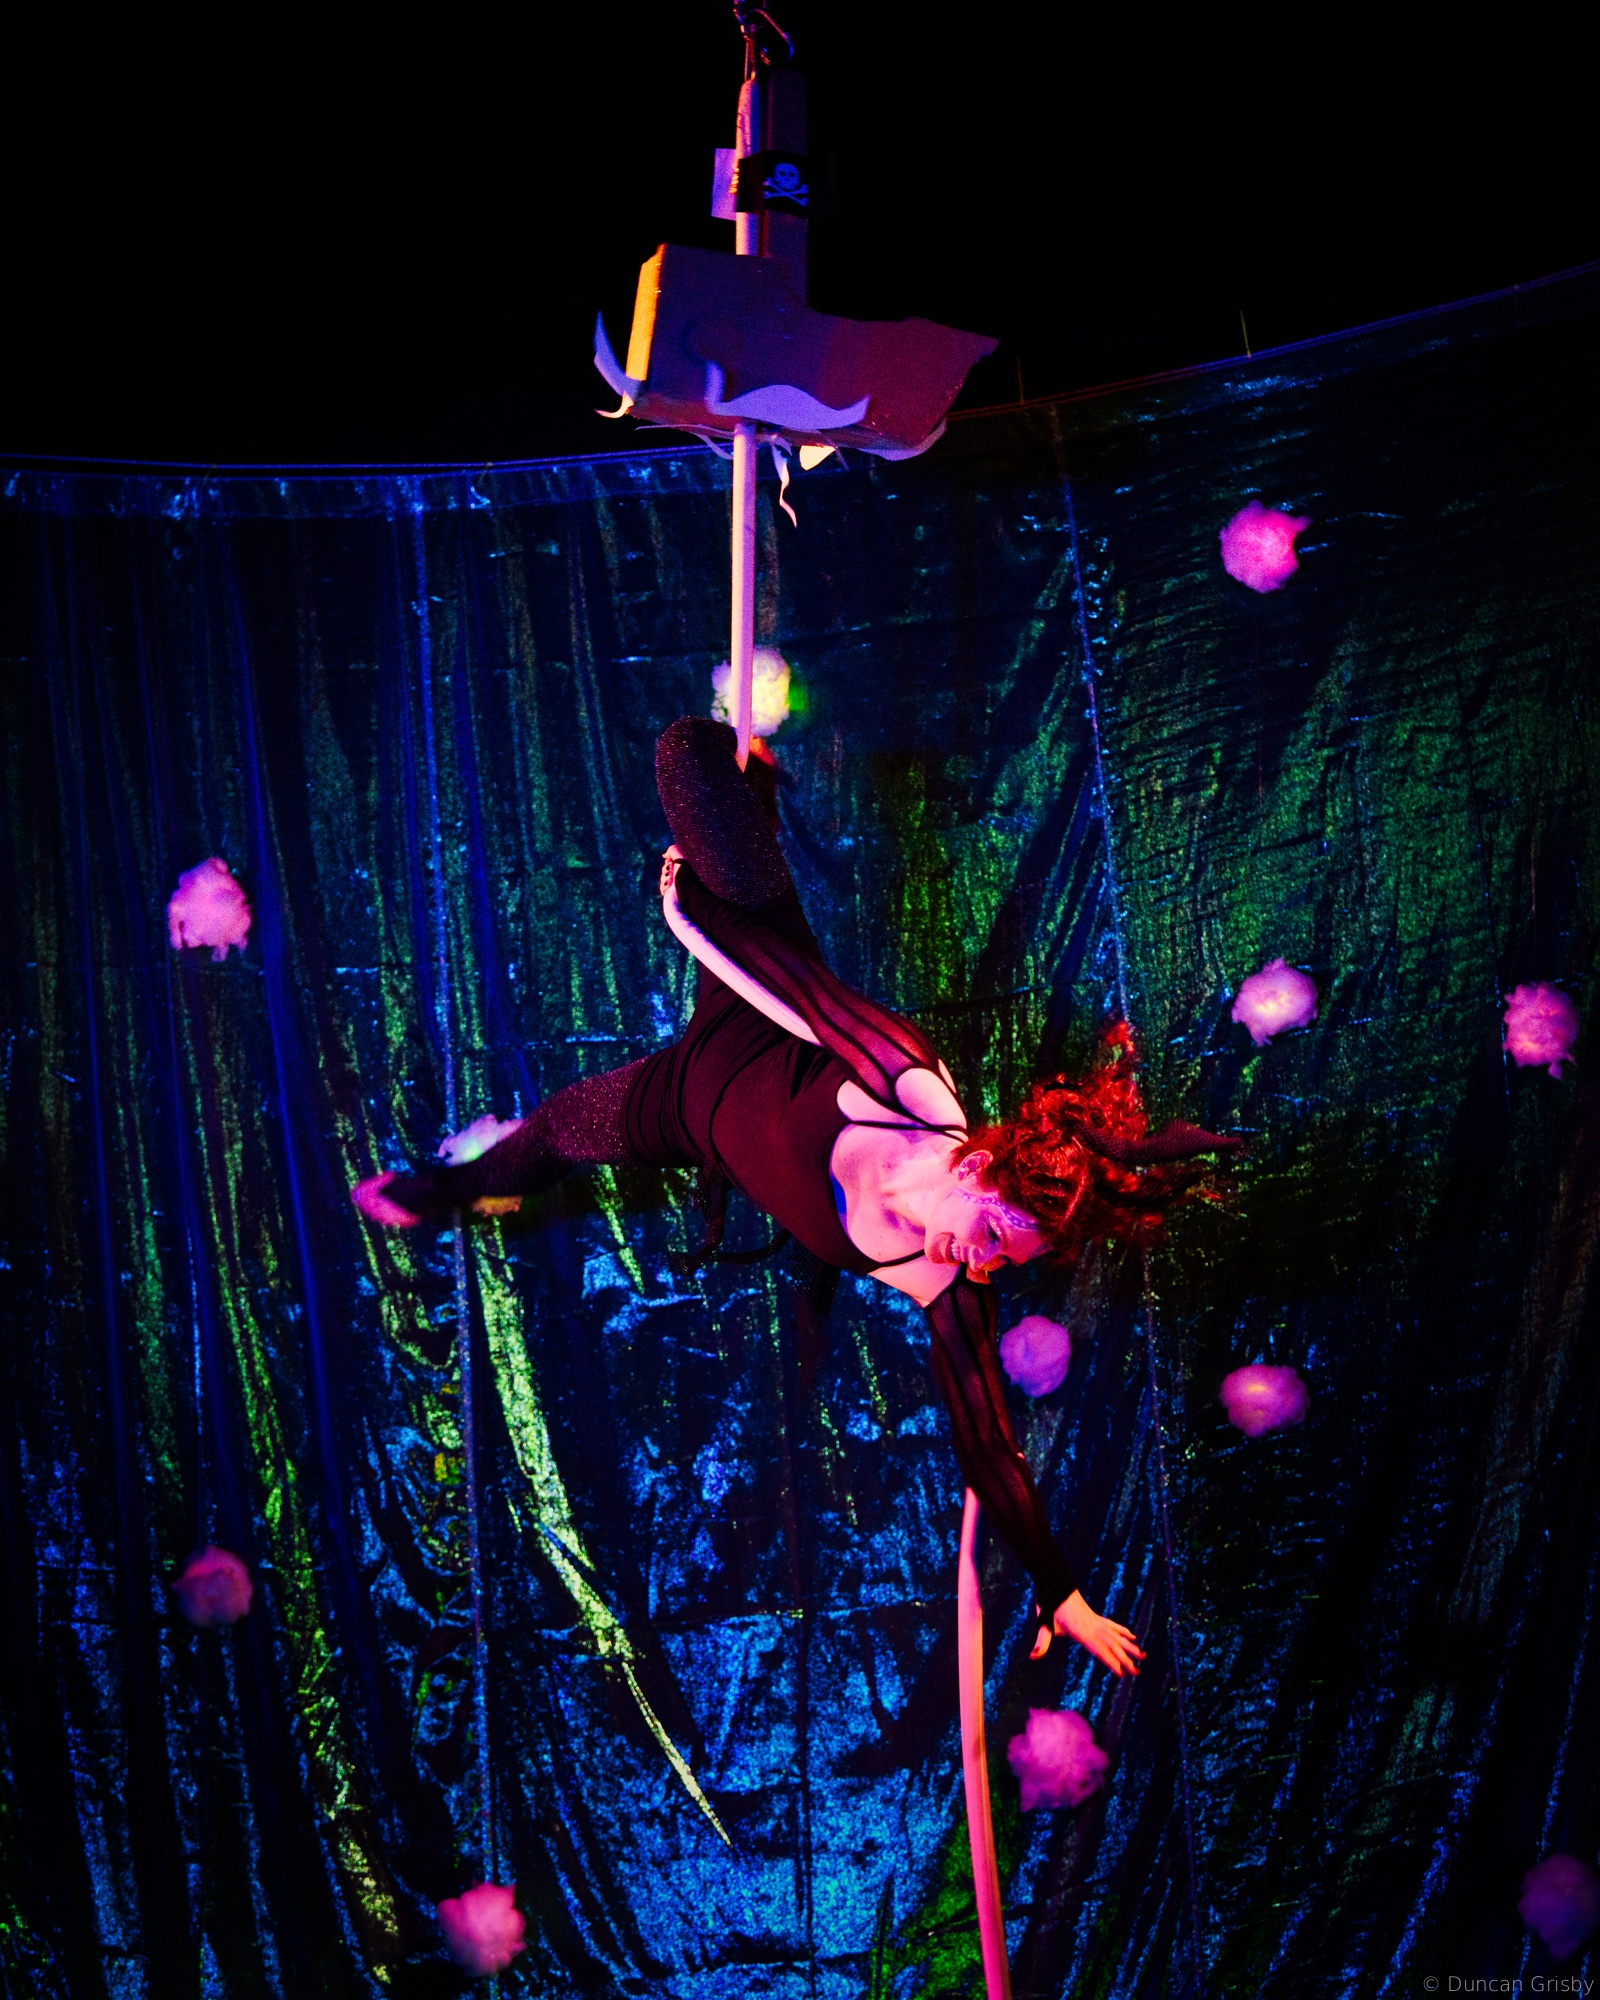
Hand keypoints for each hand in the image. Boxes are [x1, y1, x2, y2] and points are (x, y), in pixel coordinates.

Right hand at [660, 844, 683, 895]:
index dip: (669, 861)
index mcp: (685, 868)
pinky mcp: (672, 896)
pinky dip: (664, 887)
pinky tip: (669, 887)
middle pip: (665, 870)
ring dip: (665, 878)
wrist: (688, 896)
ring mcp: (676, 886)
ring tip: (671, 881)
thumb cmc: (686, 876)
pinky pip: (662, 889)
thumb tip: (664, 856)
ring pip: (663, 879)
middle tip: (671, 872)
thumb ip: (673, 850)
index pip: (672, 861)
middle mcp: (681, 876)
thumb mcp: (680, 859)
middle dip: (666, 869)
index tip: (672, 863)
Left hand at [1029, 1590, 1144, 1675]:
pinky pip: (1112, 1625)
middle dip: (1125, 1659)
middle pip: (1112, 1645)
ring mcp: (1095, 1620)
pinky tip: (1131, 1636)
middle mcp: (1092, 1626)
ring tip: (1142, 1656)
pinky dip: (1122, 1631)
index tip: (1122, 1674)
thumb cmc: (1049, 1603)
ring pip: (1116, 1635)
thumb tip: (1033, 1656)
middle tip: (1136, 1672)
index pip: (1099, 1650)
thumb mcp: (1044, 1622)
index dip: (1111, 1662)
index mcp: (1081, 1631)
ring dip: (1129, 1647)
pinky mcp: (1094, 1615)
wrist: (1055, 1581)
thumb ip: (1041, 1641)